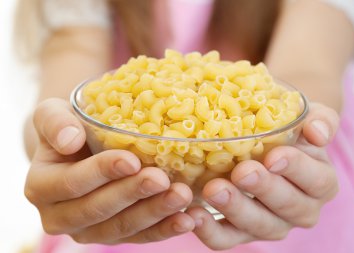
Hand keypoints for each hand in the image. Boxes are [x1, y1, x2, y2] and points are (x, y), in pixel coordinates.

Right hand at [25, 98, 193, 243]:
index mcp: (41, 187)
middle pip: (99, 210)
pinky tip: (186, 219)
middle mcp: (61, 216)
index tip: (132, 160)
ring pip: (122, 227)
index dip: (102, 172)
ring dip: (154, 213)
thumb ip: (53, 122)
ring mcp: (89, 230)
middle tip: (162, 179)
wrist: (81, 149)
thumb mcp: (53, 114)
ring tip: (181, 196)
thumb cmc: (70, 128)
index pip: (72, 182)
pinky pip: (140, 237)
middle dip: (133, 194)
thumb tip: (70, 140)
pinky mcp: (114, 235)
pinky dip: (164, 229)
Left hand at [186, 103, 339, 249]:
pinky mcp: (243, 233)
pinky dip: (211, 231)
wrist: (266, 143)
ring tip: (213, 189)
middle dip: (263, 189)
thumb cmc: (288, 130)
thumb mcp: (307, 118)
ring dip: (235, 209)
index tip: (273, 156)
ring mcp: (272, 225)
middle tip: (241, 172)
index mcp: (321, 182)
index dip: (296, 169)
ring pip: (258, 227)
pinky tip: (194, 215)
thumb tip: (318, 132)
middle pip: (288, 207)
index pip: (316, 180)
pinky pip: (227, 239)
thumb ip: (320, 121)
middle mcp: (302, 209)